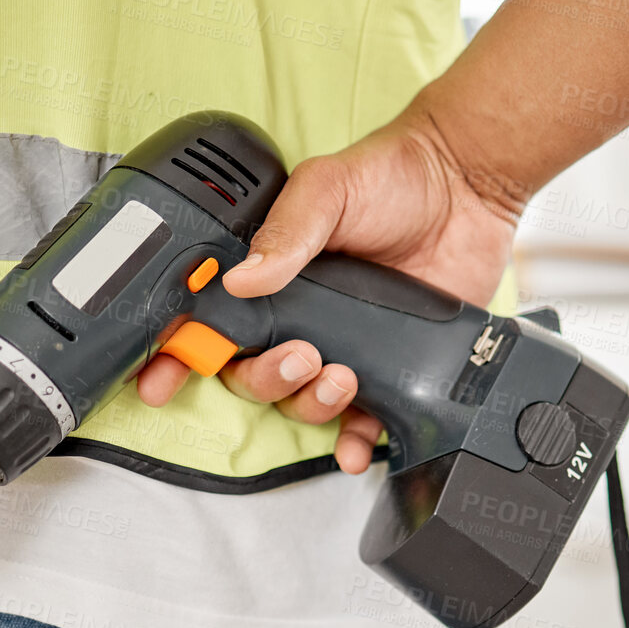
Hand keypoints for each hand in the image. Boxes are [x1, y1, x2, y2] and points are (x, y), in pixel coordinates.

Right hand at [135, 108, 520, 472]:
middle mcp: (300, 315)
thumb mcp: (326, 189)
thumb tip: (243, 279)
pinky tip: (354, 449)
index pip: (212, 324)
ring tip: (341, 377)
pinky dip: (353, 443)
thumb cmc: (392, 177)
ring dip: (310, 403)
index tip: (161, 381)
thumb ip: (286, 230)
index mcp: (269, 276)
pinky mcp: (388, 366)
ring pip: (301, 400)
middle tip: (300, 355)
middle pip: (253, 372)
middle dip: (265, 377)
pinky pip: (360, 420)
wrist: (467, 187)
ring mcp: (343, 343)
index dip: (181, 356)